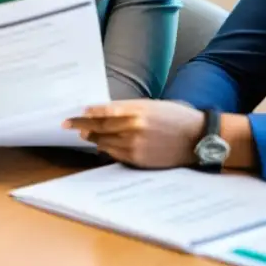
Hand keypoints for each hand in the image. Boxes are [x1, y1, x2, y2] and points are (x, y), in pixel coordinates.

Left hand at [63, 100, 204, 168]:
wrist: (198, 138)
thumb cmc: (175, 118)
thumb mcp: (151, 106)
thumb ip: (128, 109)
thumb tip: (103, 112)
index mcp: (139, 110)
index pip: (106, 111)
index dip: (89, 112)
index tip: (78, 111)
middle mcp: (135, 127)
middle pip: (101, 127)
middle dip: (81, 125)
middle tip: (67, 123)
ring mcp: (137, 145)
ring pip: (105, 142)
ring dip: (91, 138)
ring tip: (82, 134)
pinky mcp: (140, 159)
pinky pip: (116, 154)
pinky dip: (105, 149)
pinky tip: (100, 145)